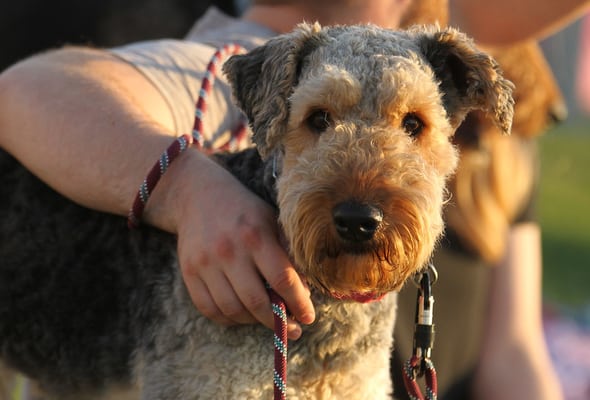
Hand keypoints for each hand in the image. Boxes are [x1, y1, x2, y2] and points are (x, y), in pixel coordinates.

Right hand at [146, 148, 314, 339]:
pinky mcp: (189, 273)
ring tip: (267, 317)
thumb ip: (288, 252)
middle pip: (257, 301)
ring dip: (254, 321)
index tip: (309, 317)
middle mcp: (229, 251)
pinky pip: (210, 309)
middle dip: (278, 321)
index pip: (282, 279)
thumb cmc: (244, 211)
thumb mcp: (271, 221)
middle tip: (292, 328)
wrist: (198, 196)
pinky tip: (242, 314)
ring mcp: (206, 264)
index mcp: (255, 236)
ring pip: (233, 310)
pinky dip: (229, 318)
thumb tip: (304, 290)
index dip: (299, 303)